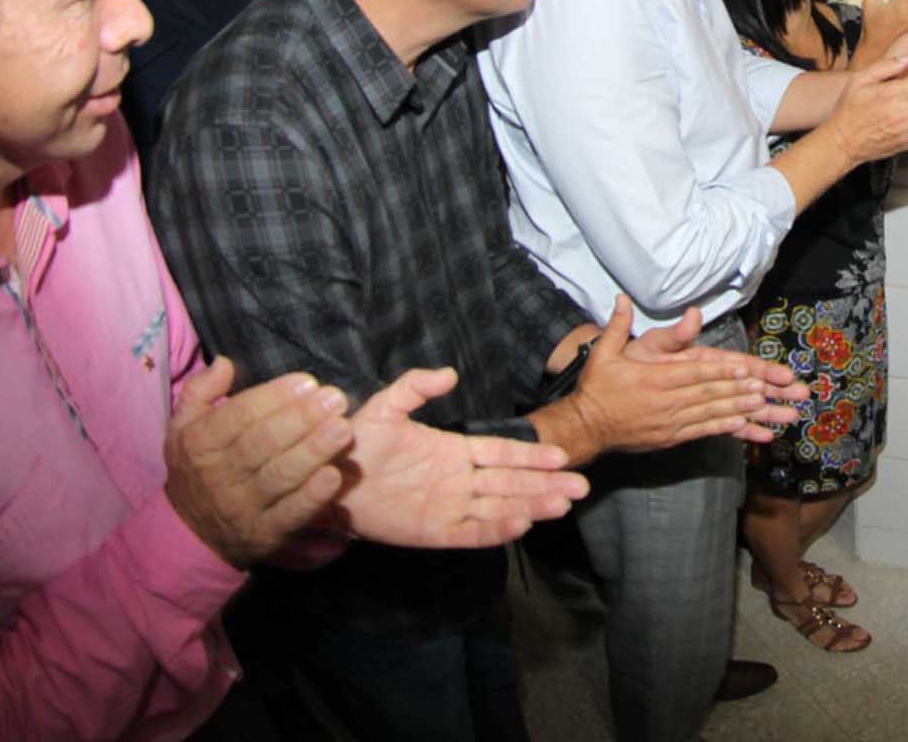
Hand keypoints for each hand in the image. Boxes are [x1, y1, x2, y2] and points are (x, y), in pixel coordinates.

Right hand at [164, 359, 352, 567]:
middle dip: (301, 419)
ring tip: (342, 429)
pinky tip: (336, 475)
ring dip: (313, 452)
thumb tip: (224, 363)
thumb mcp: (184, 427)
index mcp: (199, 444)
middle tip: (335, 398)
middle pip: (262, 444)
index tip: (308, 381)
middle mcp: (219, 476)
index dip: (273, 397)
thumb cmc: (199, 467)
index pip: (237, 416)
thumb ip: (200, 392)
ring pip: (279, 477)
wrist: (190, 534)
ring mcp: (242, 508)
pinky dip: (312, 497)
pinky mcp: (265, 536)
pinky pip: (290, 515)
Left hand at [334, 368, 588, 548]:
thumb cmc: (356, 444)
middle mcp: (459, 480)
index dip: (531, 455)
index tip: (562, 455)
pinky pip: (471, 532)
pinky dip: (495, 530)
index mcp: (454, 451)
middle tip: (581, 486)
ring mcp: (449, 507)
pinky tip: (521, 524)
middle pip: (511, 482)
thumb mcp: (385, 407)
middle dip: (546, 483)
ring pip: (500, 507)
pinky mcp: (433, 533)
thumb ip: (415, 387)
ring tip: (562, 505)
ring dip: (532, 505)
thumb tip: (451, 373)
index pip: (501, 452)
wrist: (326, 483)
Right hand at [555, 300, 794, 461]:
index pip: (693, 373)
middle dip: (739, 390)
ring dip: (737, 408)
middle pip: (708, 394)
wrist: (585, 427)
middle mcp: (665, 401)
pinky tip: (742, 425)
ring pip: (709, 413)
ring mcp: (669, 422)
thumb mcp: (604, 353)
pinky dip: (722, 428)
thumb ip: (617, 326)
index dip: (721, 372)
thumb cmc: (596, 388)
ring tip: (762, 403)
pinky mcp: (669, 437)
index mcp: (654, 379)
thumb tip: (623, 299)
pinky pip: (701, 431)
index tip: (745, 369)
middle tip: (766, 387)